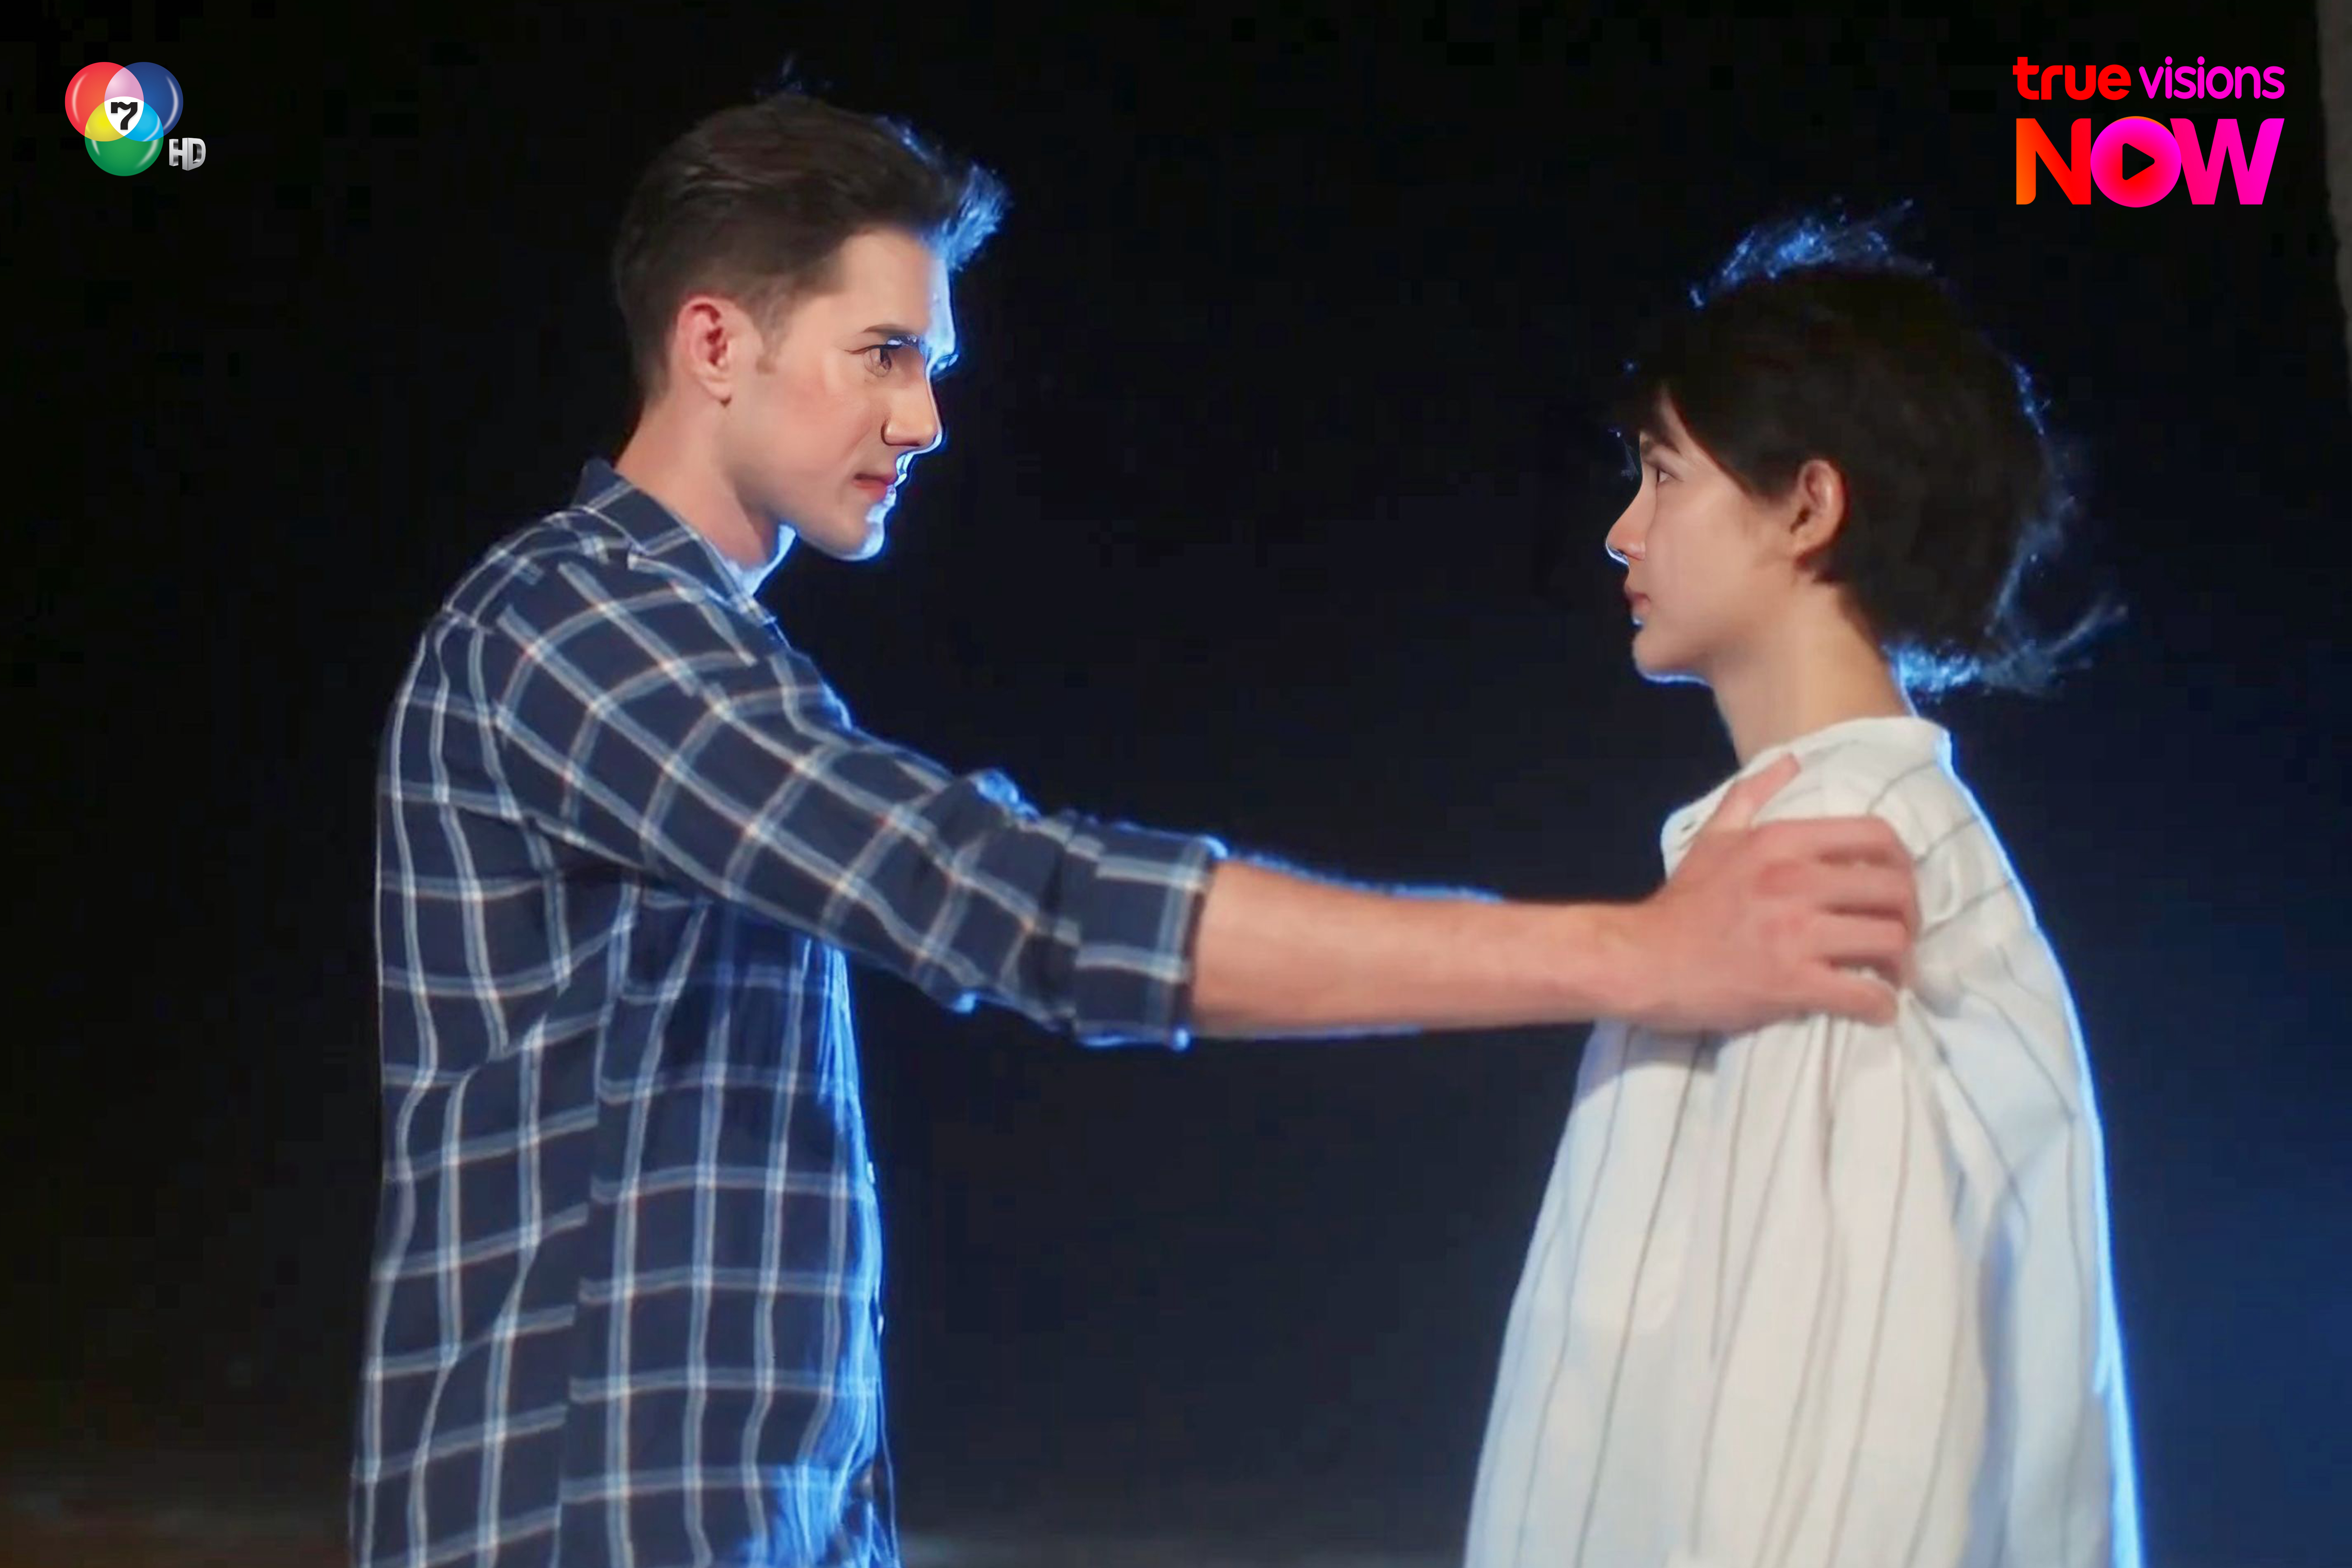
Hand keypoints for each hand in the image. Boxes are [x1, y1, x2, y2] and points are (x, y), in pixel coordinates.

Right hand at [1612, 754, 1919, 1032]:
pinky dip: (1881, 1005)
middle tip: (1901, 933)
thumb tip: (1792, 762)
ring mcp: (1796, 934)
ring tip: (1893, 973)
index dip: (1902, 863)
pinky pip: (1863, 995)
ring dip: (1902, 962)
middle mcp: (1795, 881)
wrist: (1641, 960)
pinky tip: (1877, 1008)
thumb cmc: (1681, 902)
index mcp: (1782, 842)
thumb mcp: (1713, 837)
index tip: (1896, 886)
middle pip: (1894, 889)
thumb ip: (1752, 795)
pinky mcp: (1792, 984)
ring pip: (1888, 940)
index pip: (1875, 836)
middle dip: (1911, 915)